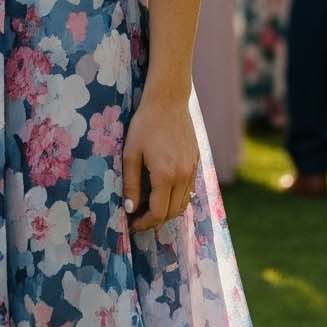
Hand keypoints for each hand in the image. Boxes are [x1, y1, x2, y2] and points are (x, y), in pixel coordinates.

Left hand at [122, 94, 198, 233]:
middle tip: (138, 220)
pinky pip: (189, 190)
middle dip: (155, 221)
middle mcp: (183, 176)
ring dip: (167, 212)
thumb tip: (130, 208)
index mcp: (165, 175)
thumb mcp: (131, 153)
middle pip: (173, 212)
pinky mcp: (196, 163)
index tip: (132, 224)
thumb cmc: (145, 125)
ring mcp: (192, 170)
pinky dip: (177, 199)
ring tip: (149, 209)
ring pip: (183, 203)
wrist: (169, 101)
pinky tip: (163, 194)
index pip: (158, 212)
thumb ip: (131, 184)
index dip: (144, 223)